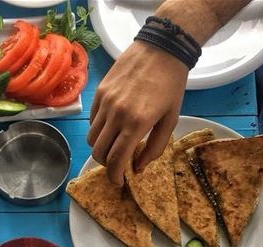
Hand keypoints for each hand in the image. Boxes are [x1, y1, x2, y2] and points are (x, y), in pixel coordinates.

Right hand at [88, 41, 187, 184]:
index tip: (119, 182)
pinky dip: (99, 130)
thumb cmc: (171, 85)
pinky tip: (111, 128)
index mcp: (136, 123)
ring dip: (101, 148)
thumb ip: (154, 147)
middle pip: (99, 152)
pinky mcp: (100, 93)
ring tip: (113, 146)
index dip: (114, 176)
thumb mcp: (170, 120)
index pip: (115, 160)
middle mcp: (117, 114)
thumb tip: (138, 168)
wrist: (161, 48)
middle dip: (106, 165)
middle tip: (116, 166)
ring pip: (92, 138)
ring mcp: (106, 103)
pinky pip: (92, 121)